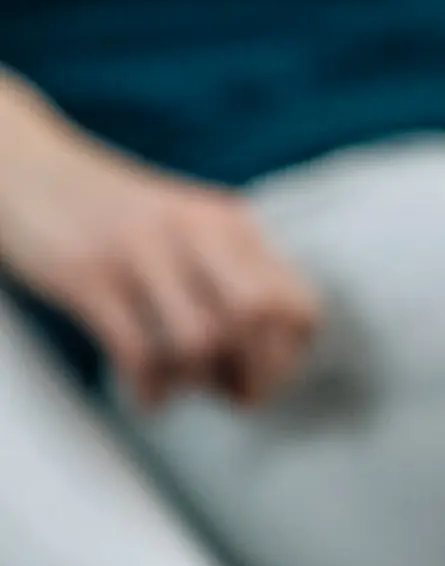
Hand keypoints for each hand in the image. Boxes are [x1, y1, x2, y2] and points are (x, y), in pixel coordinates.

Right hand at [0, 106, 321, 409]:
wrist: (26, 169)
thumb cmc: (113, 216)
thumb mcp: (188, 228)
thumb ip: (230, 272)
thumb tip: (266, 356)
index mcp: (231, 224)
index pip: (296, 302)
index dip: (290, 355)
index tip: (266, 377)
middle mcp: (197, 232)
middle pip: (258, 318)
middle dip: (256, 374)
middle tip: (234, 396)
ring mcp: (141, 251)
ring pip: (200, 338)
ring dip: (198, 382)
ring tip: (182, 389)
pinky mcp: (88, 275)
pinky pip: (137, 350)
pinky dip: (151, 388)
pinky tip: (147, 396)